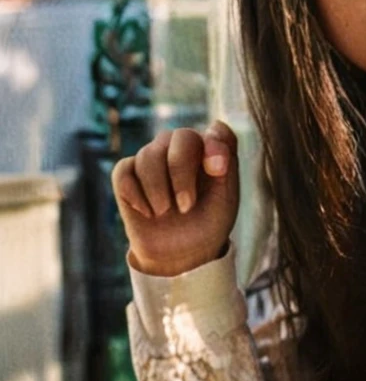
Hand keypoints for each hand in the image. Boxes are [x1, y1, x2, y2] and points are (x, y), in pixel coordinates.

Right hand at [112, 121, 239, 276]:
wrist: (180, 253)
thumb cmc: (207, 221)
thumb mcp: (226, 197)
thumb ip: (226, 161)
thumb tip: (215, 127)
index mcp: (210, 147)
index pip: (216, 132)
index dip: (215, 147)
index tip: (218, 171)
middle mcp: (181, 144)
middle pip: (181, 137)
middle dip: (182, 173)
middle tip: (185, 207)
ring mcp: (152, 156)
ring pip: (148, 155)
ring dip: (158, 190)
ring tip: (164, 212)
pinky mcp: (127, 173)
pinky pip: (124, 171)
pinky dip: (135, 195)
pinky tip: (147, 212)